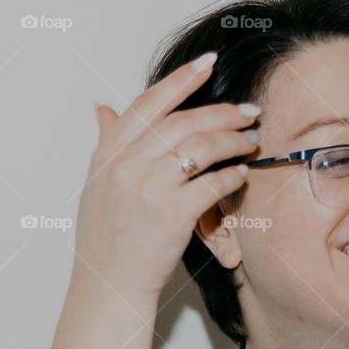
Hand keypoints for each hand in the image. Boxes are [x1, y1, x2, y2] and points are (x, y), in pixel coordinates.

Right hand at [70, 51, 260, 304]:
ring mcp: (149, 188)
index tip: (206, 64)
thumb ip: (107, 143)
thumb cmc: (106, 237)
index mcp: (108, 153)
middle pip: (184, 121)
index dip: (180, 79)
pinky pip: (213, 183)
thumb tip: (103, 109)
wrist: (109, 284)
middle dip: (222, 112)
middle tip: (248, 110)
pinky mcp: (172, 214)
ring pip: (203, 146)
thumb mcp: (97, 184)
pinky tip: (242, 174)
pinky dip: (232, 175)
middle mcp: (127, 165)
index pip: (149, 103)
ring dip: (234, 140)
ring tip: (251, 140)